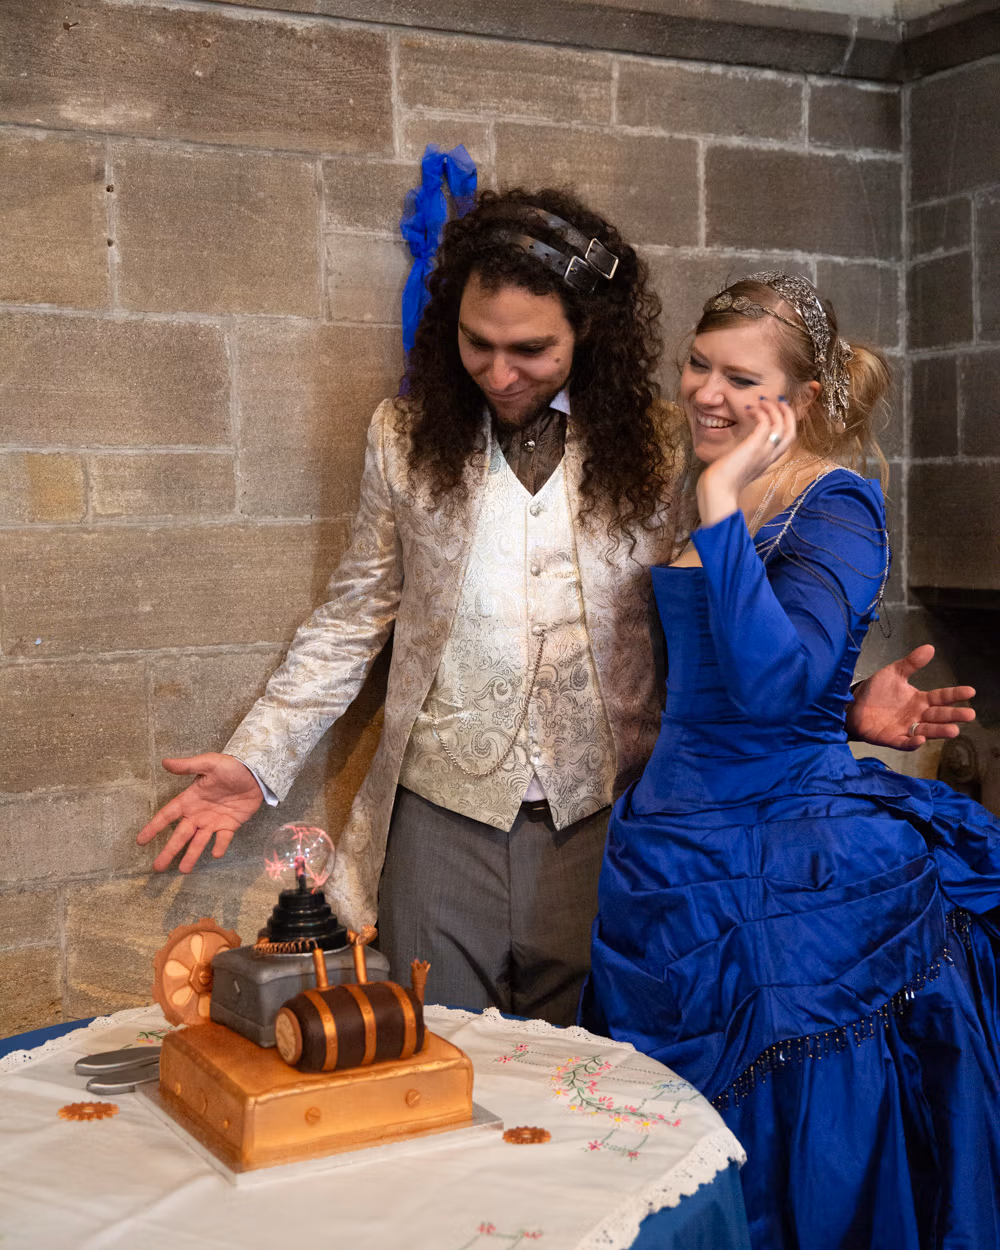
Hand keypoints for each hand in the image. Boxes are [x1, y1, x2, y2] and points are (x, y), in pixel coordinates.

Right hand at [136, 754, 263, 871]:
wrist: (256, 772)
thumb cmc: (231, 766)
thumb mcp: (209, 763)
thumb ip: (188, 766)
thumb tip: (164, 762)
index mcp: (189, 800)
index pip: (167, 815)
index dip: (154, 827)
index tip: (140, 841)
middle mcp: (198, 814)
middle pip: (180, 835)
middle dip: (169, 850)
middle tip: (158, 867)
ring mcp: (213, 821)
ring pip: (199, 842)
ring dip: (191, 855)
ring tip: (184, 871)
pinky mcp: (230, 825)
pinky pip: (223, 838)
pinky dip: (220, 846)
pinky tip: (215, 854)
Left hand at [697, 397, 796, 526]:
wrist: (717, 492)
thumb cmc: (721, 482)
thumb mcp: (737, 467)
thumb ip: (742, 458)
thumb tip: (736, 451)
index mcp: (767, 462)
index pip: (786, 441)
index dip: (785, 424)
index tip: (775, 411)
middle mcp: (769, 457)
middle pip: (791, 432)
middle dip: (787, 413)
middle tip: (777, 400)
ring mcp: (764, 452)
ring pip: (782, 425)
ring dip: (774, 409)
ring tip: (762, 401)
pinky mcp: (754, 446)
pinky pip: (766, 424)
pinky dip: (761, 413)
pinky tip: (749, 410)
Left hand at [847, 645, 975, 750]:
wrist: (853, 705)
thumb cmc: (876, 691)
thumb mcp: (893, 673)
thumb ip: (911, 663)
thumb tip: (929, 647)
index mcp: (920, 700)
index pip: (942, 697)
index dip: (955, 694)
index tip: (970, 691)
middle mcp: (917, 715)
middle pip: (939, 716)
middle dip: (954, 716)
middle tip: (969, 714)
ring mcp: (906, 728)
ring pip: (927, 731)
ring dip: (939, 731)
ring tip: (954, 730)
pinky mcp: (892, 739)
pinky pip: (905, 743)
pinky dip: (912, 743)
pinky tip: (920, 740)